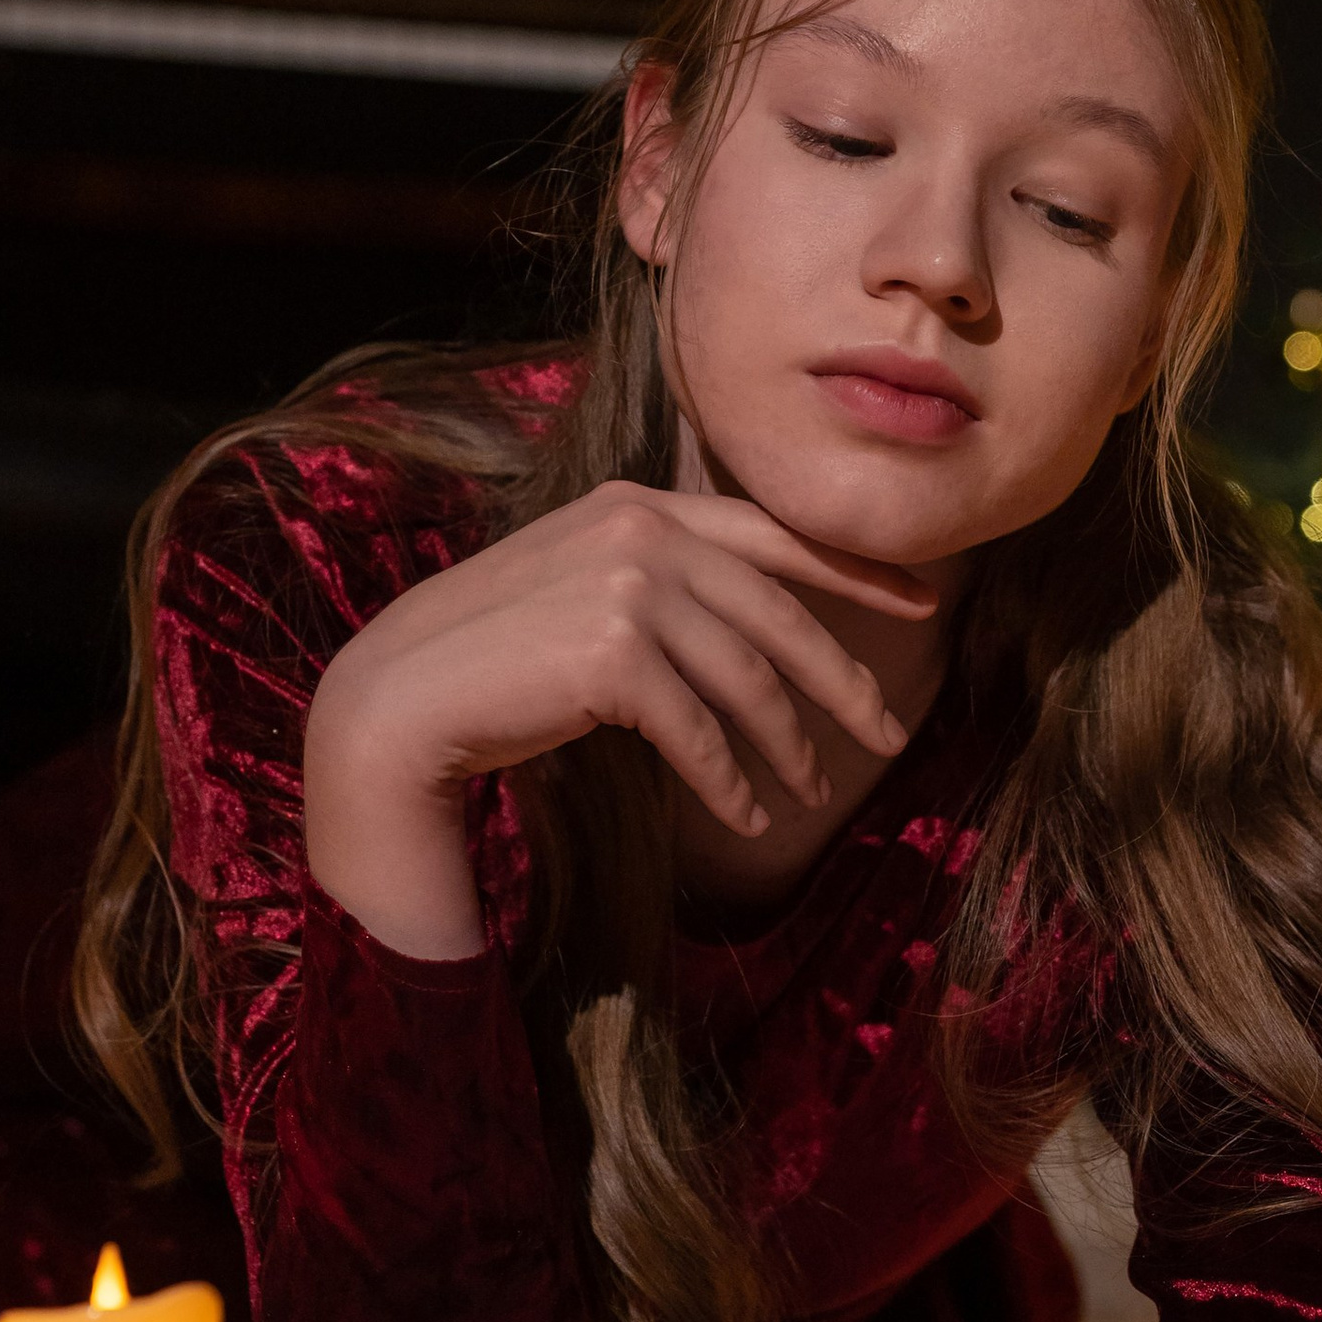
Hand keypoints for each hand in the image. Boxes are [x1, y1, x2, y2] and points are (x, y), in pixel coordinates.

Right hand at [303, 479, 936, 957]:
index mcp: (639, 505)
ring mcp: (627, 587)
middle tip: (889, 732)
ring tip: (810, 794)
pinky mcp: (614, 654)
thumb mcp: (586, 591)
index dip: (851, 570)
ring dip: (787, 747)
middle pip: (777, 613)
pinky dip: (731, 780)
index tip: (919, 597)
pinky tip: (748, 816)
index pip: (770, 532)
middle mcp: (641, 533)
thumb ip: (663, 583)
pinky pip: (701, 731)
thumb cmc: (496, 657)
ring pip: (748, 680)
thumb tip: (752, 626)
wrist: (402, 699)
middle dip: (843, 679)